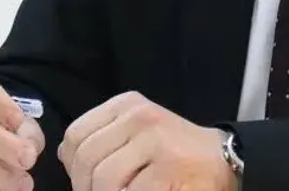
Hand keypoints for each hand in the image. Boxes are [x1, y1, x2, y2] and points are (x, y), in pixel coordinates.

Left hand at [58, 91, 236, 190]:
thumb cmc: (174, 151)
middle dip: (86, 188)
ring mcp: (155, 140)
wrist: (223, 160)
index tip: (84, 182)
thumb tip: (64, 155)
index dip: (72, 166)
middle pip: (86, 159)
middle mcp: (139, 116)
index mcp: (126, 104)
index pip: (76, 135)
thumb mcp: (136, 132)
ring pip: (104, 179)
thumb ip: (102, 139)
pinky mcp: (168, 167)